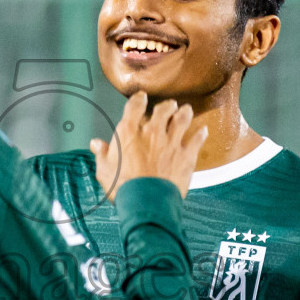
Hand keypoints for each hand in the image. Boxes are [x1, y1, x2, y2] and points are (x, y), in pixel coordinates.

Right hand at [89, 91, 207, 200]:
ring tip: (186, 110)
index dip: (139, 99)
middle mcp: (152, 132)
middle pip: (163, 109)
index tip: (141, 97)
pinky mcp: (186, 155)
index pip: (135, 106)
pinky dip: (200, 134)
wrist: (146, 202)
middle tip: (170, 105)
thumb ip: (102, 154)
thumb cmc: (122, 187)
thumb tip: (96, 144)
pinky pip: (196, 140)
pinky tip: (203, 130)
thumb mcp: (104, 170)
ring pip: (182, 119)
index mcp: (129, 132)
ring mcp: (172, 142)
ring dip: (184, 113)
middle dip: (167, 105)